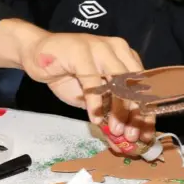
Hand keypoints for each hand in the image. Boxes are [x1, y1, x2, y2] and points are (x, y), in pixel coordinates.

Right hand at [18, 32, 155, 145]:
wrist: (36, 53)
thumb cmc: (68, 72)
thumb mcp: (94, 95)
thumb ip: (109, 110)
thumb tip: (124, 136)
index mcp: (125, 55)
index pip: (143, 86)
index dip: (146, 112)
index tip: (146, 135)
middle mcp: (116, 49)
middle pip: (134, 84)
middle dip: (135, 113)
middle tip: (131, 135)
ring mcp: (99, 47)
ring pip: (117, 80)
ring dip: (118, 108)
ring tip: (115, 129)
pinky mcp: (80, 51)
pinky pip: (92, 79)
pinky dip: (95, 102)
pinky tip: (94, 118)